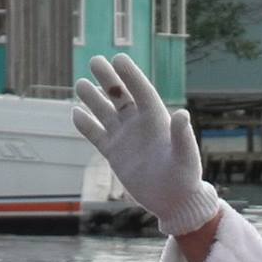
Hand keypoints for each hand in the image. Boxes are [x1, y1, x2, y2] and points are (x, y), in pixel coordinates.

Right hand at [72, 54, 220, 236]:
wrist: (174, 202)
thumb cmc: (185, 178)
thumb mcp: (186, 157)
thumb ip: (182, 136)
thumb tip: (182, 114)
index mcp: (156, 120)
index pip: (141, 91)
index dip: (130, 75)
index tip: (118, 58)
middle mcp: (139, 124)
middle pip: (120, 96)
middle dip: (108, 79)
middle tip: (94, 60)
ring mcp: (125, 138)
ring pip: (105, 112)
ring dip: (93, 99)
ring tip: (80, 84)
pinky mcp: (114, 154)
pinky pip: (97, 135)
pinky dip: (86, 125)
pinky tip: (75, 113)